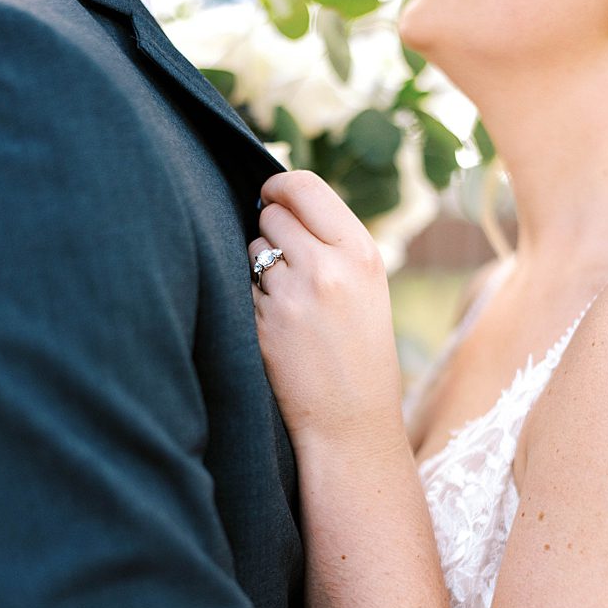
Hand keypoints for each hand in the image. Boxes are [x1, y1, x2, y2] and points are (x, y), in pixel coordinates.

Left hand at [249, 171, 404, 455]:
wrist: (353, 422)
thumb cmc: (359, 353)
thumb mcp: (366, 288)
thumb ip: (332, 242)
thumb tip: (275, 199)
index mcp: (362, 252)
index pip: (303, 186)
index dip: (277, 187)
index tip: (270, 199)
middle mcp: (330, 265)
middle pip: (272, 214)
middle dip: (270, 233)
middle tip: (289, 267)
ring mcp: (296, 293)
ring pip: (252, 249)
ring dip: (259, 267)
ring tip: (289, 302)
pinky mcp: (266, 320)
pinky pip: (241, 285)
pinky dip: (252, 300)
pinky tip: (276, 327)